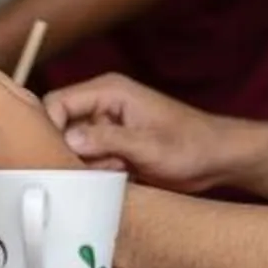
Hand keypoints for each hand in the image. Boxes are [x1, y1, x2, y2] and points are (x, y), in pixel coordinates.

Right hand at [47, 74, 241, 193]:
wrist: (218, 159)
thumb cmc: (191, 146)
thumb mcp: (149, 146)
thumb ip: (107, 141)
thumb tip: (69, 140)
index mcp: (109, 91)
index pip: (57, 102)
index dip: (49, 129)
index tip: (53, 157)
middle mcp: (103, 105)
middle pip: (61, 126)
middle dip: (70, 152)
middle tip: (91, 169)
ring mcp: (107, 126)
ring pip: (73, 146)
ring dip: (86, 165)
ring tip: (116, 171)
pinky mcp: (113, 145)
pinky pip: (89, 159)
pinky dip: (97, 172)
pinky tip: (121, 176)